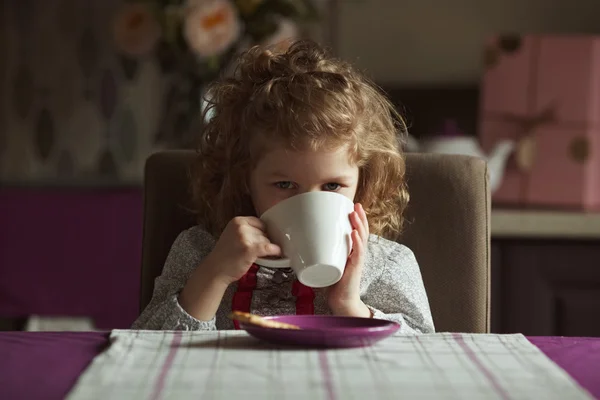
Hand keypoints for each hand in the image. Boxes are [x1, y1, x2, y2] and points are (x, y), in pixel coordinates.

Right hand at [206, 216, 281, 284]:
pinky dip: (275, 251)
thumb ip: (247, 231)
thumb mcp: (233, 235)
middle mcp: (241, 226)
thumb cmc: (225, 255)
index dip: (263, 232)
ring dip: (268, 248)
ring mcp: (245, 237)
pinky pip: (269, 247)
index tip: (263, 238)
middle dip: (264, 241)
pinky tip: (276, 253)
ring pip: (267, 240)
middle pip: (264, 231)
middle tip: (259, 250)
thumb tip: (267, 232)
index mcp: (237, 221)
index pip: (259, 222)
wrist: (215, 270)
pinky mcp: (250, 249)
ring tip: (261, 255)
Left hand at [327, 203, 371, 317]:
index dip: (357, 219)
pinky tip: (354, 234)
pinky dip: (356, 243)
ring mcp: (357, 261)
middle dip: (360, 217)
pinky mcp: (354, 269)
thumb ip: (319, 254)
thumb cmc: (333, 284)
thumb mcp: (327, 264)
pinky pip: (358, 253)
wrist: (341, 302)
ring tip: (355, 214)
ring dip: (359, 225)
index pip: (358, 232)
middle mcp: (357, 254)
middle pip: (362, 232)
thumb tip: (301, 243)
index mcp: (352, 252)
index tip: (352, 206)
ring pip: (362, 240)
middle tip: (355, 205)